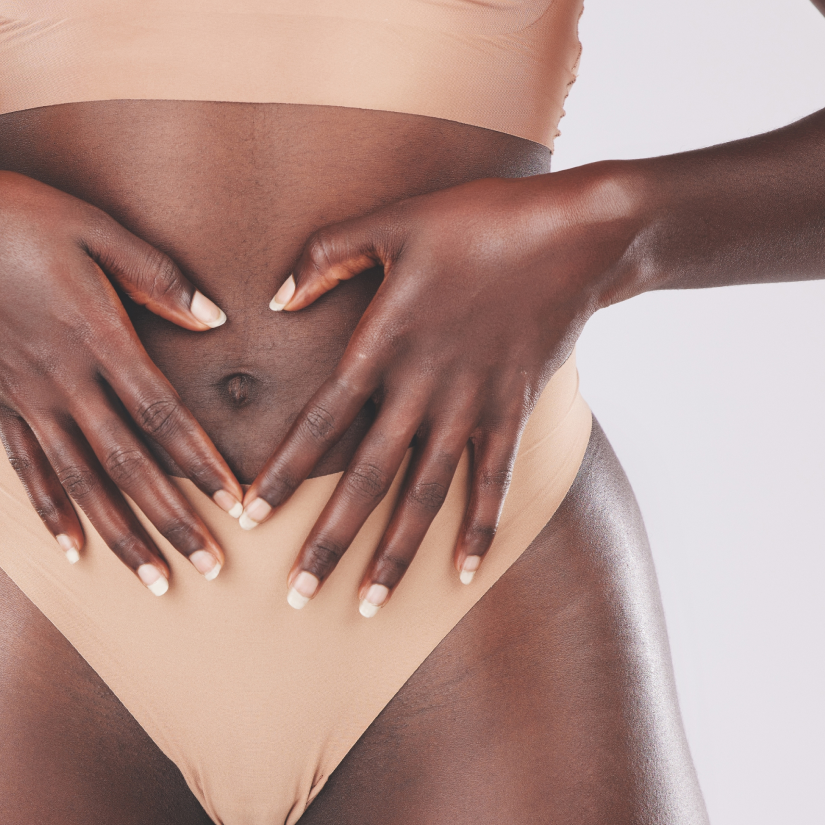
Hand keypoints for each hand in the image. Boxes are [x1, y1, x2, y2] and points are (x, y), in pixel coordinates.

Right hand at [0, 160, 242, 593]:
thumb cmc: (13, 215)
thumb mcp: (92, 225)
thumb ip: (155, 274)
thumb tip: (215, 317)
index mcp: (95, 334)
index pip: (160, 413)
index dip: (201, 461)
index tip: (236, 502)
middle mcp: (62, 379)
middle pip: (127, 464)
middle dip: (172, 520)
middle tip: (211, 568)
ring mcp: (26, 397)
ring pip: (80, 482)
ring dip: (120, 535)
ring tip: (154, 582)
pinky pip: (27, 469)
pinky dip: (50, 513)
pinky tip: (72, 549)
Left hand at [237, 167, 644, 614]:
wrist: (575, 232)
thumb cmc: (477, 219)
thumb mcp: (391, 221)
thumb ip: (324, 257)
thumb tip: (274, 300)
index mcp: (382, 344)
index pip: (319, 422)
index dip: (283, 473)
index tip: (250, 516)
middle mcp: (422, 387)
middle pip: (365, 479)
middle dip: (328, 542)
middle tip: (296, 597)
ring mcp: (472, 405)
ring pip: (424, 496)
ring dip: (394, 554)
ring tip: (368, 605)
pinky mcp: (514, 409)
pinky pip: (492, 482)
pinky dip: (478, 530)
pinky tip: (461, 575)